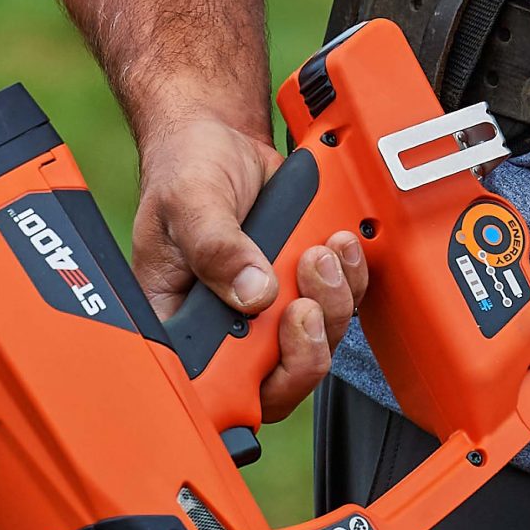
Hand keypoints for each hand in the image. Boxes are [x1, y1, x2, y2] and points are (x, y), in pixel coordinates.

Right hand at [132, 116, 370, 420]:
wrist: (220, 138)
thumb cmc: (185, 169)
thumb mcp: (188, 202)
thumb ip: (216, 248)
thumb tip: (252, 294)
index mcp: (180, 322)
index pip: (213, 387)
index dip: (246, 391)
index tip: (268, 352)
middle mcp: (227, 327)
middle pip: (278, 382)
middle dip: (303, 346)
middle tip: (304, 300)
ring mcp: (269, 311)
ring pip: (317, 345)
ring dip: (331, 304)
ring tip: (320, 253)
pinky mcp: (303, 287)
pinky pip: (341, 306)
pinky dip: (349, 278)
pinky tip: (339, 244)